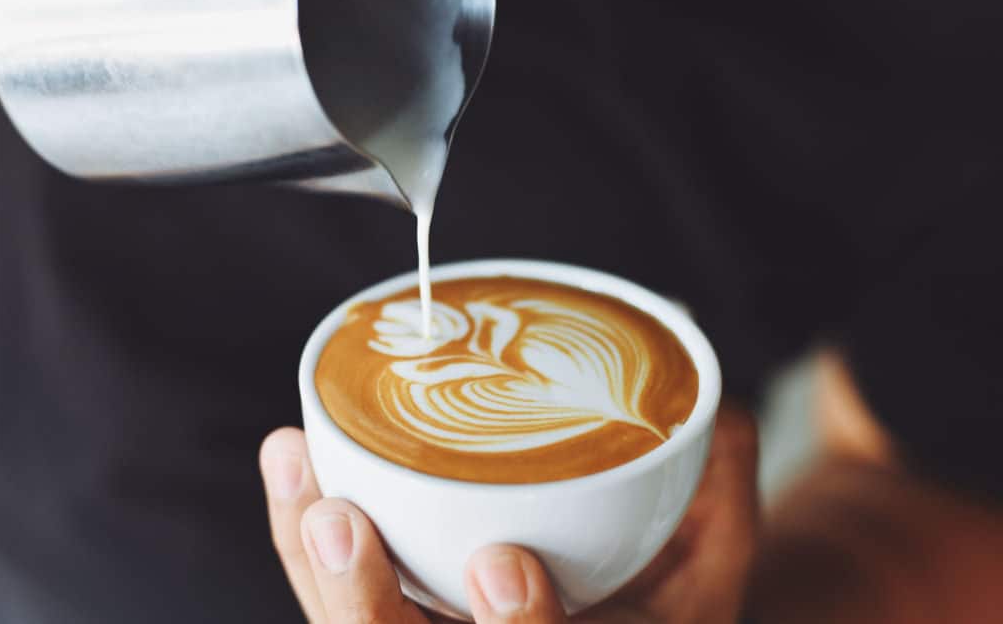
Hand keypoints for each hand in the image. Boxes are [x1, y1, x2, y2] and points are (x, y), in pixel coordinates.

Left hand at [259, 405, 758, 622]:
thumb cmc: (663, 606)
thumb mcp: (712, 570)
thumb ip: (720, 501)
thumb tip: (719, 410)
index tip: (504, 566)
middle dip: (363, 605)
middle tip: (343, 522)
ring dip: (311, 556)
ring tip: (297, 462)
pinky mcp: (389, 616)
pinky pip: (330, 595)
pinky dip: (303, 535)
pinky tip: (294, 461)